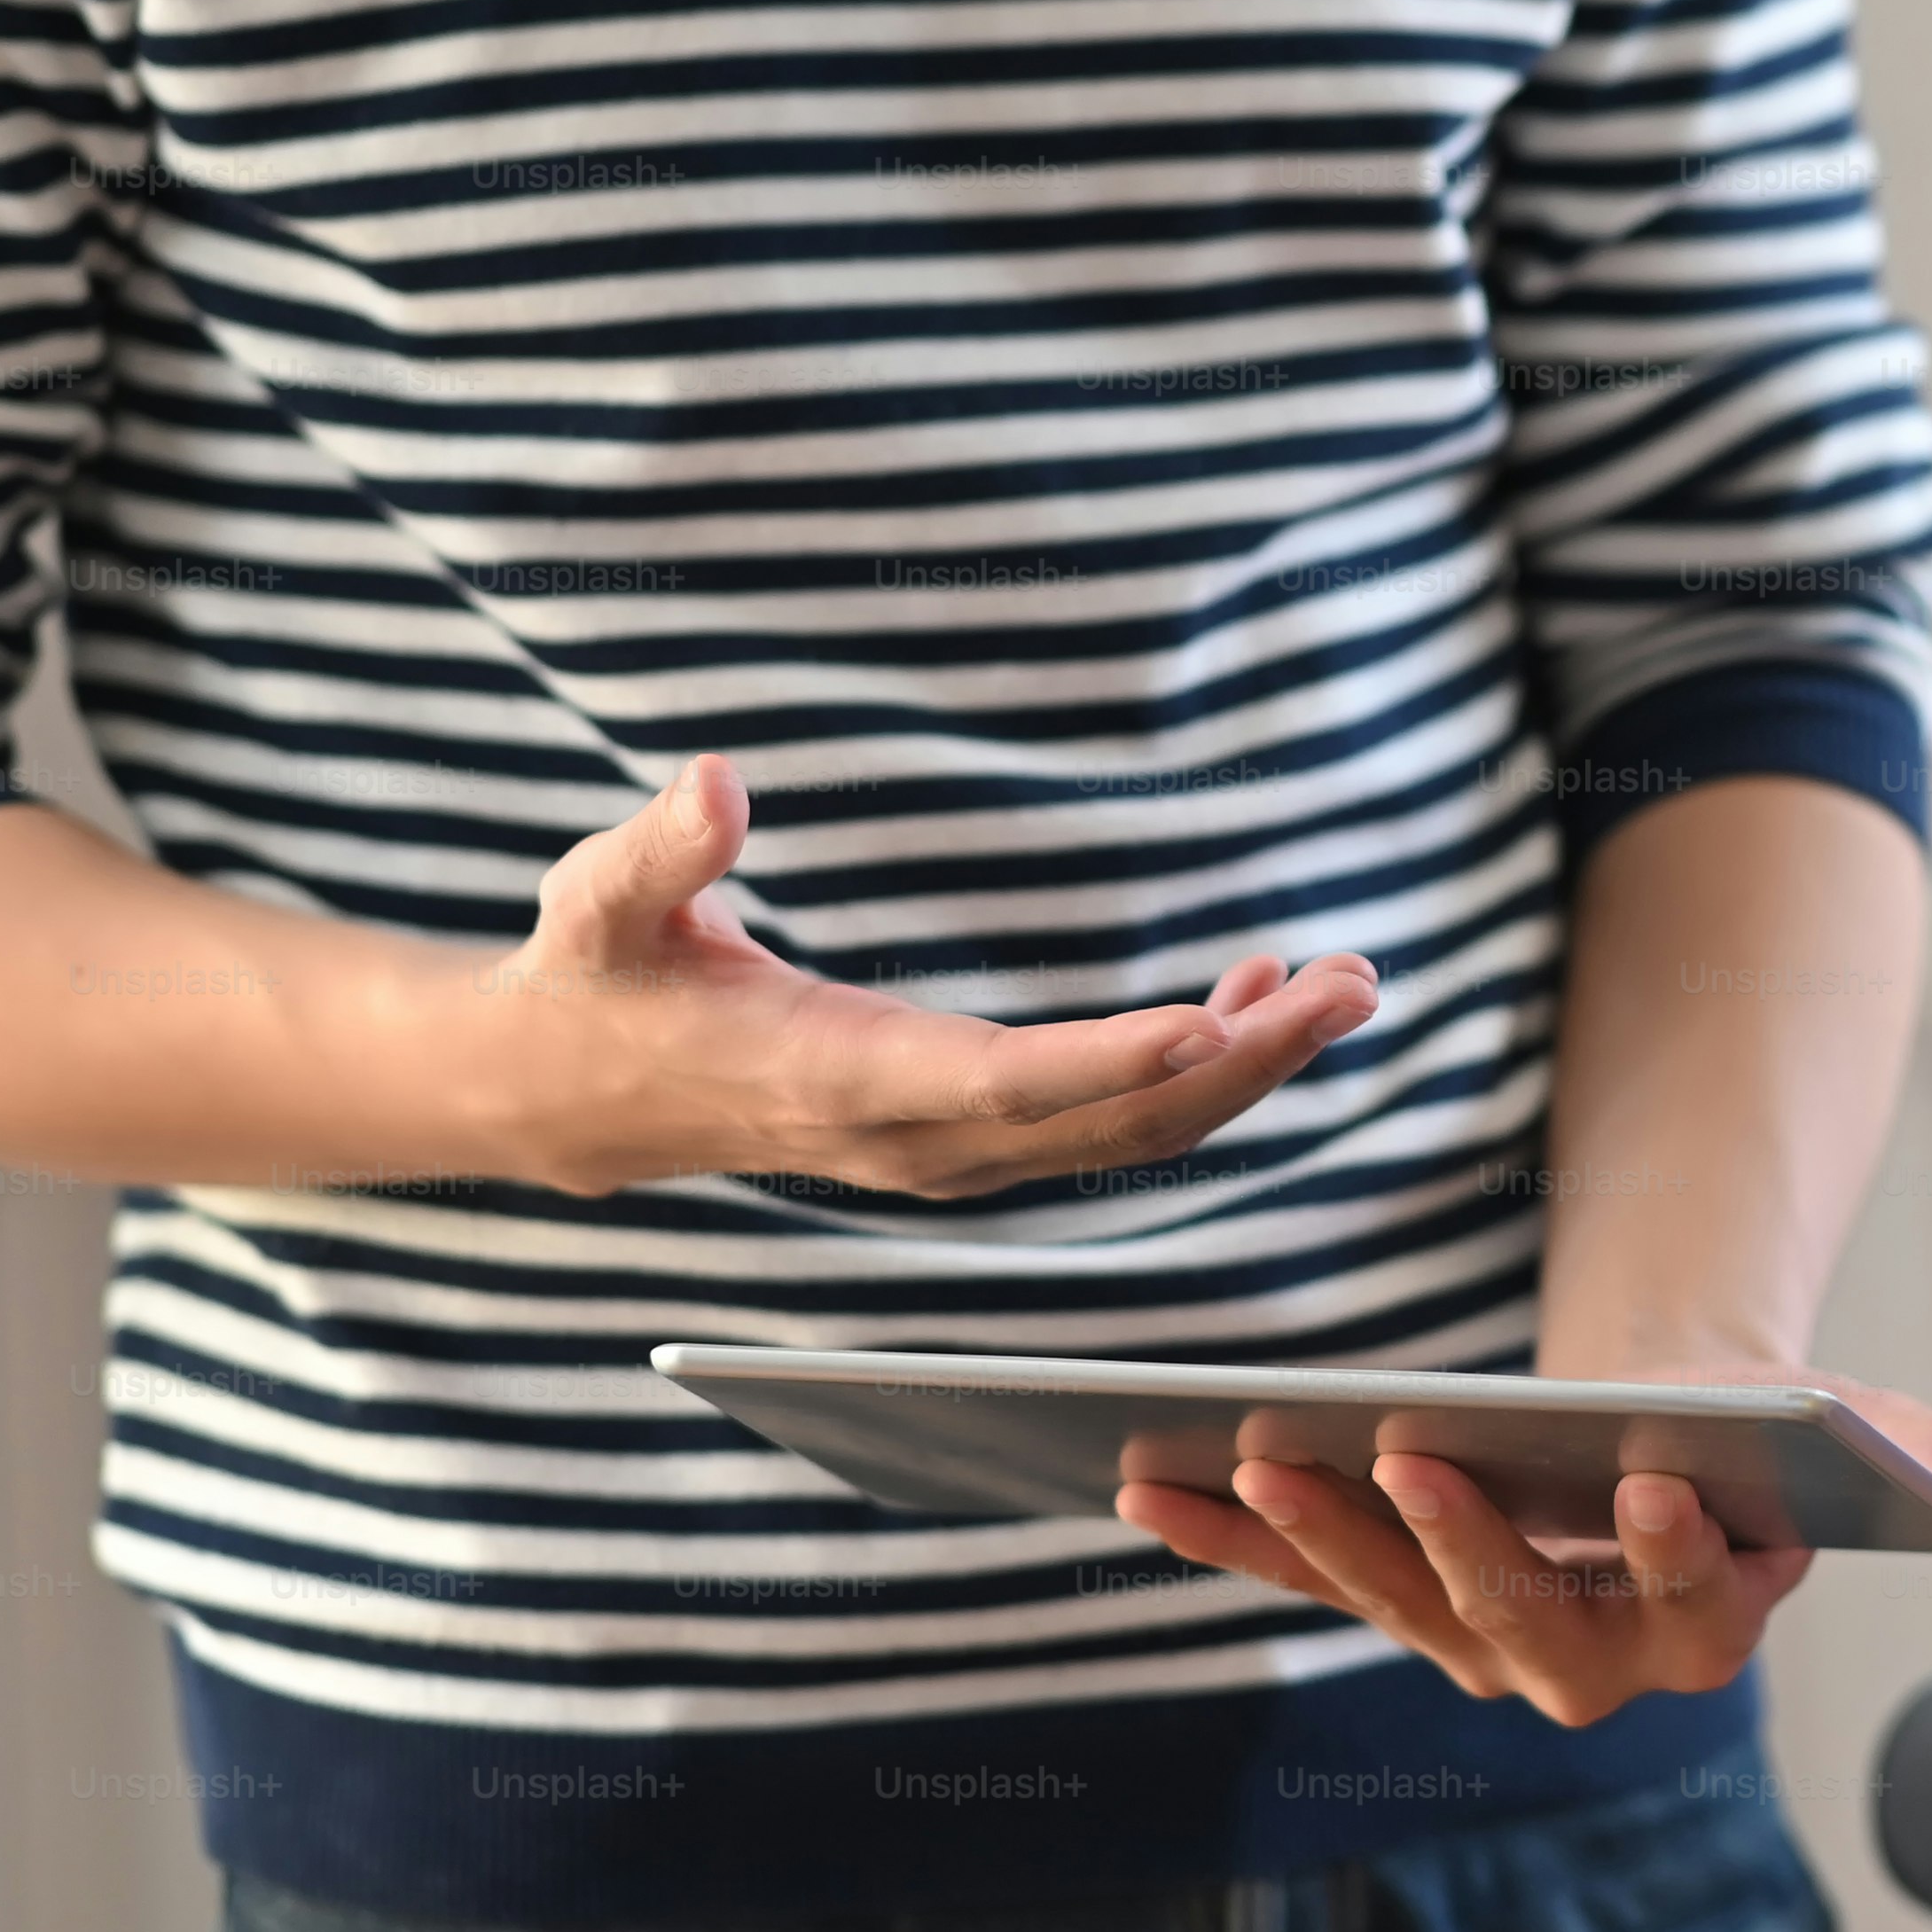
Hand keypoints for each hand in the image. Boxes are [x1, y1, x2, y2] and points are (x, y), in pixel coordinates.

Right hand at [458, 755, 1378, 1196]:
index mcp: (838, 1077)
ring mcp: (947, 1150)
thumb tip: (715, 780)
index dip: (1112, 1062)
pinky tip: (1246, 1002)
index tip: (1215, 1024)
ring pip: (1127, 1133)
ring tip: (1340, 985)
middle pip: (1110, 1121)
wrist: (576, 1097)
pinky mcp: (963, 1140)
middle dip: (1244, 1060)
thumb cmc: (595, 977)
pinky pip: (1103, 1122)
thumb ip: (661, 849)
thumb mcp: (597, 900)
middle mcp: (913, 1136)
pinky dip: (1192, 1071)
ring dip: (1244, 1066)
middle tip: (1354, 984)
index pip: (1003, 1083)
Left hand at [1108, 1370, 1931, 1725]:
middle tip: (1413, 1459)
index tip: (1649, 1476)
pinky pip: (1300, 1575)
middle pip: (1516, 1615)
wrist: (1662, 1433)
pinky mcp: (1384, 1592)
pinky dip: (1223, 1537)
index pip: (1691, 1600)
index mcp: (1707, 1627)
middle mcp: (1585, 1662)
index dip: (1673, 1548)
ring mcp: (1472, 1638)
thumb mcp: (1856, 1433)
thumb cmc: (1758, 1433)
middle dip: (1458, 1542)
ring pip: (1391, 1601)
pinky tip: (1146, 1483)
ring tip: (1255, 1457)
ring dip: (1316, 1539)